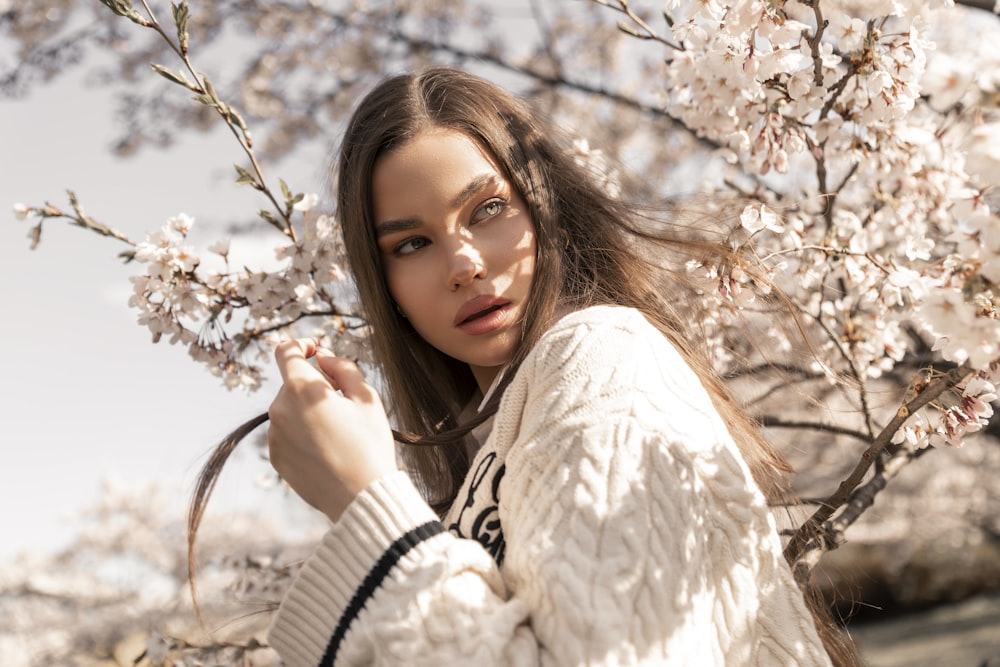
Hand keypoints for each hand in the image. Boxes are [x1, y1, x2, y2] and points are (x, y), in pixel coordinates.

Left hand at [268, 339, 397, 521]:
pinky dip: (303, 432)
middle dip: (314, 384)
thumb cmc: (369, 444)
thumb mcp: (366, 397)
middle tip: (344, 402)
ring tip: (338, 432)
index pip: (285, 351)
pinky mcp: (276, 457)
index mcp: (301, 389)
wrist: (361, 497)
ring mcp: (275, 436)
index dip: (302, 344)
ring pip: (290, 409)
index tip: (317, 351)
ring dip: (308, 410)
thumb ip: (342, 367)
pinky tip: (328, 449)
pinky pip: (287, 433)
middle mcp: (279, 409)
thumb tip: (322, 356)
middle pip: (292, 382)